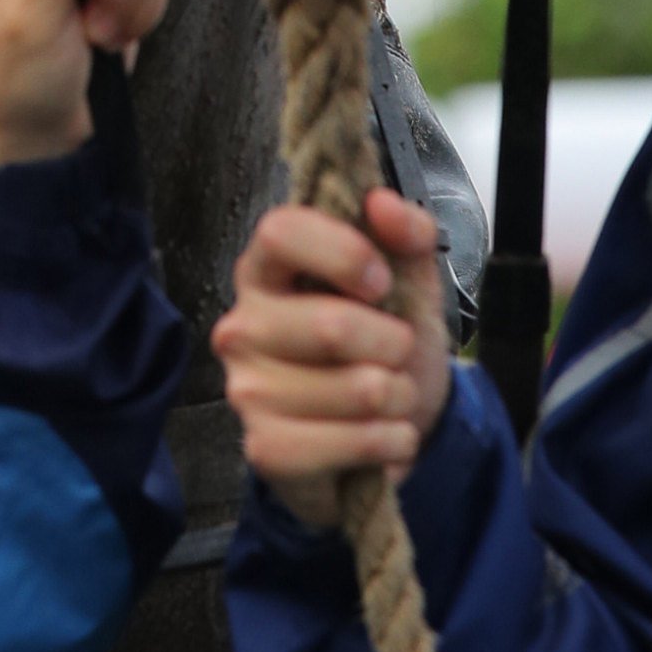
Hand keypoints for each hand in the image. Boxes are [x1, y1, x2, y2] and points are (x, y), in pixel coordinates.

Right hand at [210, 187, 450, 529]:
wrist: (386, 429)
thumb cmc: (385, 345)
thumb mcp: (409, 281)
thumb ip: (406, 233)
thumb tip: (381, 203)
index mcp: (266, 270)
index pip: (279, 231)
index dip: (342, 251)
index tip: (380, 281)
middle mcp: (242, 325)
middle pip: (331, 325)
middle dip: (394, 344)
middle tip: (396, 352)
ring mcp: (247, 390)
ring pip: (356, 390)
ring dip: (398, 398)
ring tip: (389, 397)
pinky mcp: (265, 448)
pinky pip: (351, 443)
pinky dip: (389, 441)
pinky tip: (382, 435)